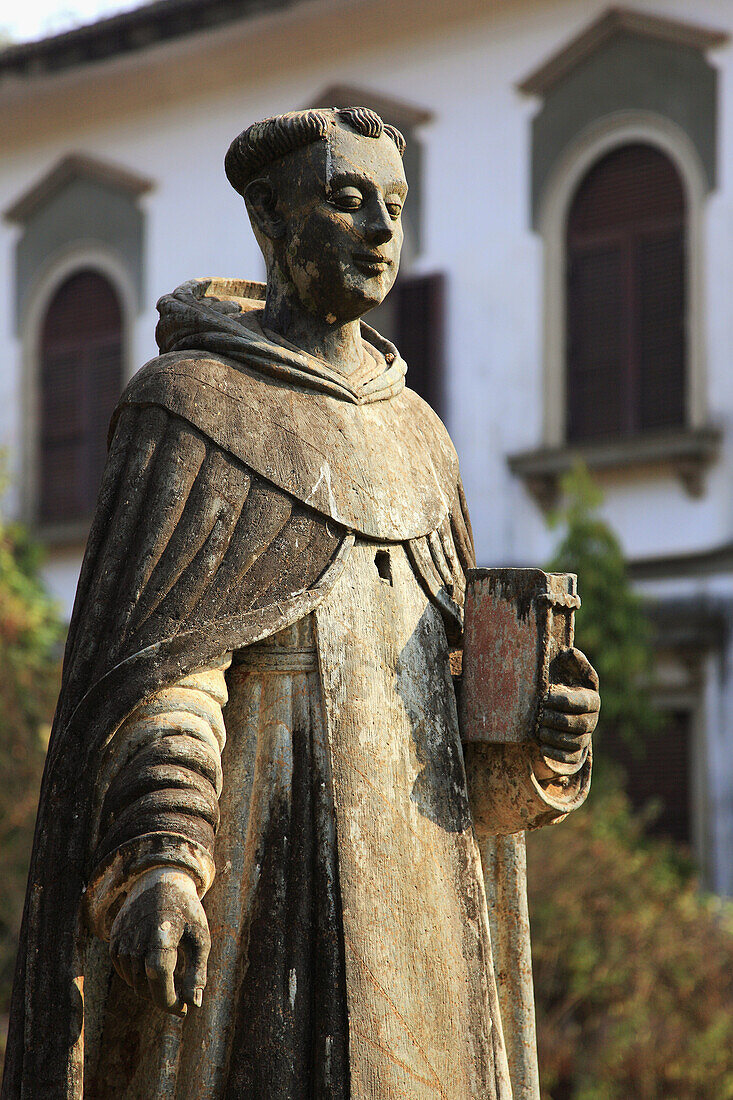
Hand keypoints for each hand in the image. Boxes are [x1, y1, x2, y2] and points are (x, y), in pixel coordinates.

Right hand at [109, 867, 209, 1016]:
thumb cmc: (186, 912)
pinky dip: (139, 976)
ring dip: (151, 987)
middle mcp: (137, 937)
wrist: (160, 881)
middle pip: (145, 985)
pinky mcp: (114, 941)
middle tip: (181, 997)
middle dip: (164, 997)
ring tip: (171, 975)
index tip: (183, 1010)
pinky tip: (153, 965)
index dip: (170, 999)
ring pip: (134, 982)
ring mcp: (122, 939)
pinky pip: (125, 972)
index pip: (159, 976)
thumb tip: (194, 1005)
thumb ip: (197, 972)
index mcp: (162, 933)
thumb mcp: (200, 938)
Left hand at [538, 647, 599, 774]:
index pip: (584, 703)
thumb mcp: (568, 669)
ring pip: (574, 742)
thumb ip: (571, 660)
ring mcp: (585, 737)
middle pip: (579, 724)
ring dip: (555, 737)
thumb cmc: (562, 684)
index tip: (546, 697)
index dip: (566, 701)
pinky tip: (542, 747)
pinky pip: (569, 757)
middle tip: (540, 715)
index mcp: (592, 699)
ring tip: (539, 730)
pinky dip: (556, 754)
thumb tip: (567, 652)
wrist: (557, 709)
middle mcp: (592, 720)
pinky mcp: (575, 752)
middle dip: (558, 720)